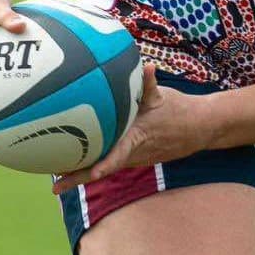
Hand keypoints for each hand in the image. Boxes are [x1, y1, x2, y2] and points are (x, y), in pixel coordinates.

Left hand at [52, 65, 209, 191]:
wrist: (197, 129)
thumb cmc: (179, 109)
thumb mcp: (162, 96)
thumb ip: (150, 84)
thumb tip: (147, 67)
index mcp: (138, 138)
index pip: (119, 155)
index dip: (105, 165)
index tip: (92, 173)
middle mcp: (134, 153)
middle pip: (103, 169)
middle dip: (79, 178)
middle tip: (56, 186)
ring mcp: (134, 158)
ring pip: (105, 167)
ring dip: (83, 173)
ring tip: (57, 178)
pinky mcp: (134, 157)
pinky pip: (111, 162)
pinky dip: (94, 164)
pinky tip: (76, 160)